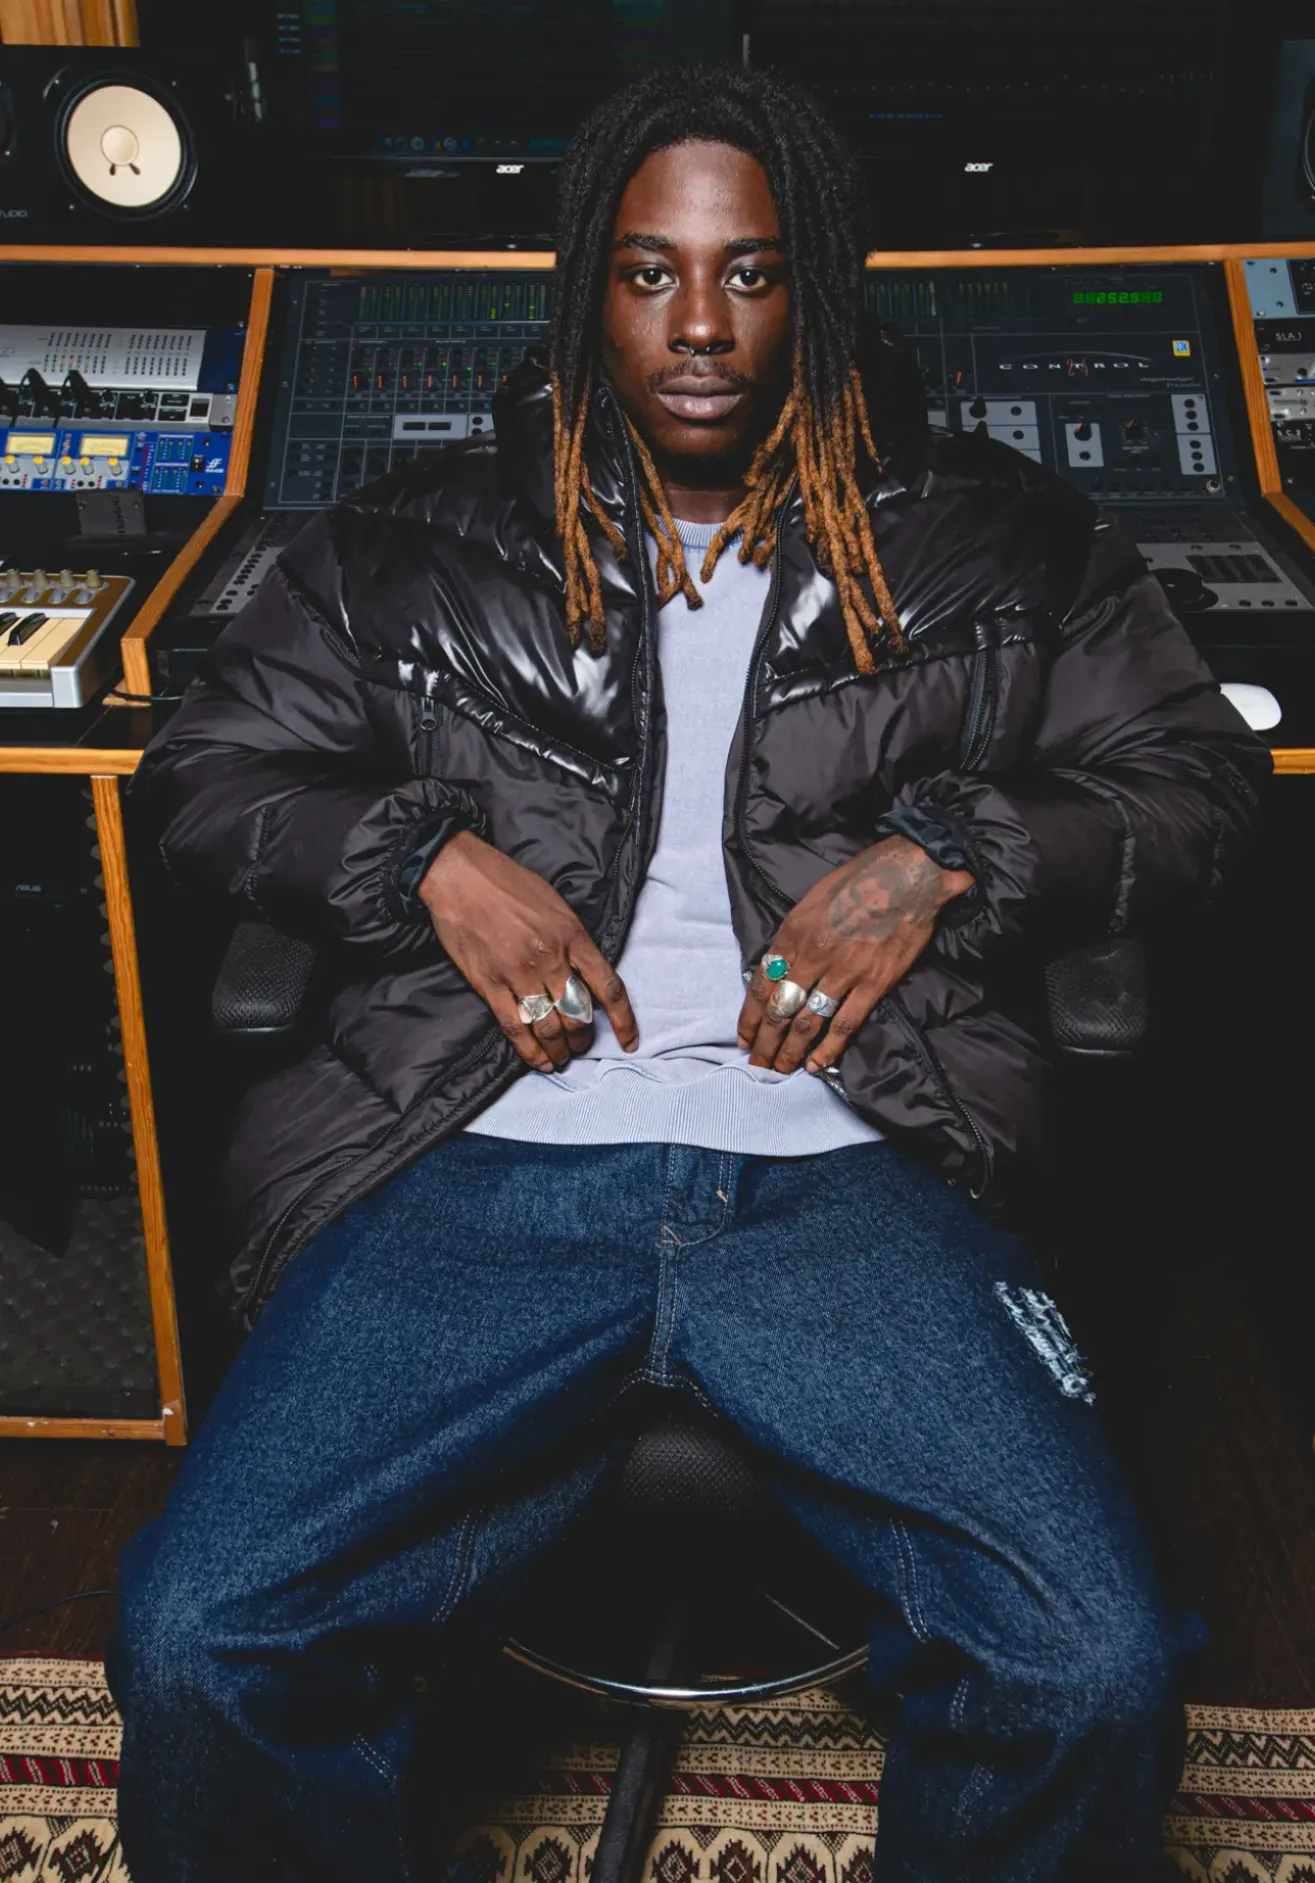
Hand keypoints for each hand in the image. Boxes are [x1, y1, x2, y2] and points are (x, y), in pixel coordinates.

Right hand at [419, 831, 637, 1070]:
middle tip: (582, 1046)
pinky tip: (539, 1061)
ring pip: (550, 1027)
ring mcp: (519, 974)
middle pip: (579, 1014)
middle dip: (584, 1038)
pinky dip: (530, 1050)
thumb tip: (585, 971)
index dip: (624, 1020)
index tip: (629, 1041)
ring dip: (560, 1049)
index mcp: (573, 936)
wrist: (460, 877)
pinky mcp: (490, 985)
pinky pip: (515, 1027)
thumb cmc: (509, 883)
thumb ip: (574, 939)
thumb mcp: (556, 904)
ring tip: (561, 1057)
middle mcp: (550, 959)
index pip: (609, 987)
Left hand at [736, 835, 972, 1075]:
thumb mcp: (813, 900)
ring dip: (790, 1051)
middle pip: (779, 1010)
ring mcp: (842, 971)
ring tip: (780, 1070)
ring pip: (806, 1022)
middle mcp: (812, 955)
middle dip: (765, 1042)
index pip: (761, 984)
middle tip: (758, 1064)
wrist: (908, 875)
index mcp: (792, 933)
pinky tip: (816, 1065)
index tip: (745, 1037)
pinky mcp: (873, 983)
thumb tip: (781, 967)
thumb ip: (795, 936)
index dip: (750, 1017)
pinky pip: (844, 1023)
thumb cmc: (860, 880)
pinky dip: (828, 1048)